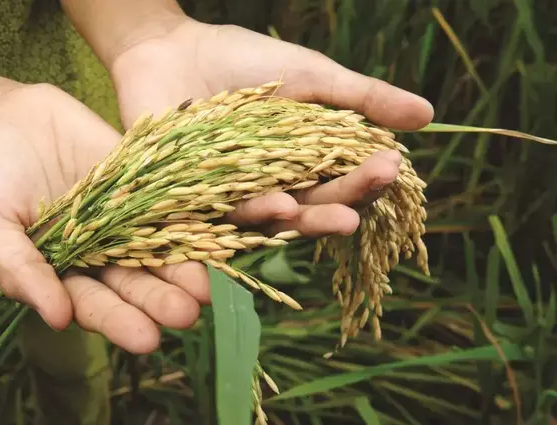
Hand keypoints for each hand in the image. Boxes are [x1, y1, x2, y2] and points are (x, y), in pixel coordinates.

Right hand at [0, 82, 203, 352]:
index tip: (147, 340)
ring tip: (208, 287)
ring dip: (185, 266)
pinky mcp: (142, 183)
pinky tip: (216, 229)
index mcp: (64, 273)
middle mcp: (102, 251)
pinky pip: (169, 200)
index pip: (95, 304)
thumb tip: (57, 317)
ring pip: (160, 246)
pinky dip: (192, 214)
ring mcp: (126, 217)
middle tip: (188, 315)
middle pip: (136, 281)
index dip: (120, 321)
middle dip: (161, 300)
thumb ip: (16, 269)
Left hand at [100, 17, 433, 326]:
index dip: (366, 177)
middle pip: (314, 207)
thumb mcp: (310, 76)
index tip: (392, 164)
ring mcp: (234, 196)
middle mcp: (273, 186)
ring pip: (276, 219)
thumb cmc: (242, 60)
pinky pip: (225, 215)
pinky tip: (280, 205)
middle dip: (347, 199)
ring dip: (308, 218)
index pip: (341, 182)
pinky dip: (253, 213)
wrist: (170, 48)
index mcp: (303, 162)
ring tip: (340, 215)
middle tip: (376, 186)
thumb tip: (427, 117)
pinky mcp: (195, 202)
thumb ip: (362, 98)